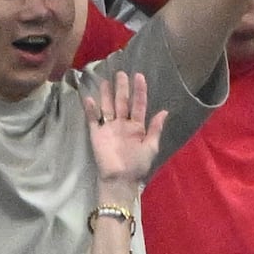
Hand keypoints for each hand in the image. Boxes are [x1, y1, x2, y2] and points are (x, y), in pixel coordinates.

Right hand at [85, 66, 166, 198]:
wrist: (120, 180)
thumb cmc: (137, 165)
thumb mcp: (151, 147)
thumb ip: (155, 129)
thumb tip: (164, 111)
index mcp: (137, 127)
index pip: (139, 104)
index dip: (139, 90)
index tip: (139, 76)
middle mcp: (123, 124)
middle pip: (122, 102)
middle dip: (122, 88)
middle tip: (121, 73)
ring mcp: (109, 128)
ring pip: (108, 107)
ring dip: (106, 94)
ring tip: (105, 81)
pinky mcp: (97, 134)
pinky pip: (93, 120)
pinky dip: (91, 109)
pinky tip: (89, 98)